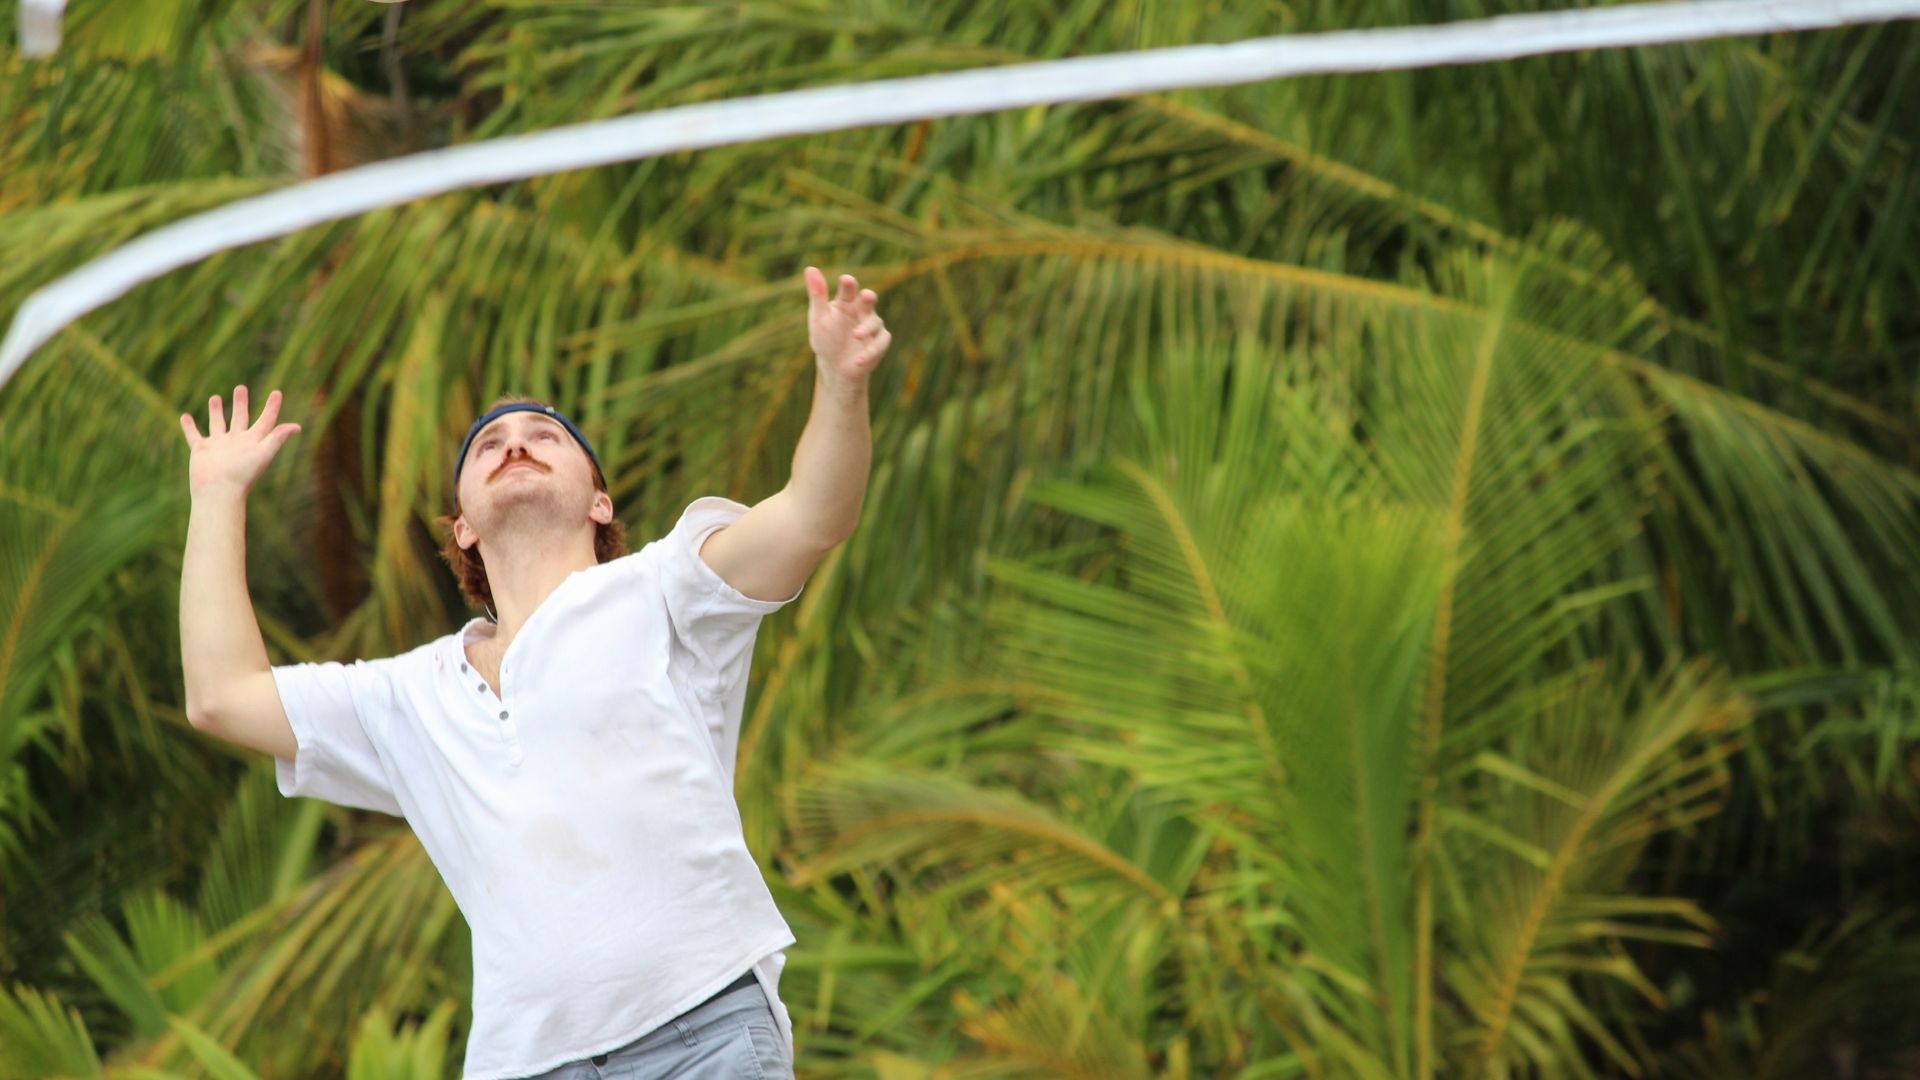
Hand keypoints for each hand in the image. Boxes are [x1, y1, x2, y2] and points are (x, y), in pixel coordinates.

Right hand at [179, 385, 302, 497]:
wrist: (219, 491)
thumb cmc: (243, 474)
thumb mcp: (264, 453)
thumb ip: (278, 438)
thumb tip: (297, 427)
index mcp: (253, 441)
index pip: (266, 420)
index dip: (272, 407)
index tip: (276, 392)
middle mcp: (236, 442)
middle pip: (240, 418)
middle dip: (240, 403)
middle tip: (240, 388)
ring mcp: (218, 446)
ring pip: (217, 424)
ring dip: (216, 411)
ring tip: (215, 397)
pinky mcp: (201, 450)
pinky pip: (193, 435)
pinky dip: (189, 426)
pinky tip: (185, 416)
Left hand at [805, 266, 890, 387]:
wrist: (835, 367)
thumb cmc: (826, 339)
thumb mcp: (818, 318)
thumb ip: (817, 294)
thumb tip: (810, 268)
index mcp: (846, 302)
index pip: (848, 289)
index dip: (848, 284)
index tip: (846, 280)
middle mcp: (862, 311)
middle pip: (868, 300)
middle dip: (868, 298)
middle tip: (867, 296)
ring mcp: (872, 326)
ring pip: (875, 322)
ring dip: (866, 328)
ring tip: (856, 335)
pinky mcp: (880, 343)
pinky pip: (880, 344)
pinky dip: (870, 352)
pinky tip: (858, 360)